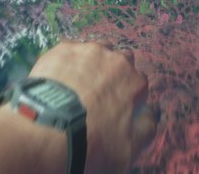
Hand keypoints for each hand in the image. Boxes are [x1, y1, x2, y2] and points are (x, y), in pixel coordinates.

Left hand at [29, 41, 158, 173]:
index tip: (116, 108)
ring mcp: (88, 51)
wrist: (48, 131)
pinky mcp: (62, 49)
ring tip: (76, 87)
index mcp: (135, 81)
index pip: (138, 82)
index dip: (128, 96)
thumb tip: (151, 114)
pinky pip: (69, 53)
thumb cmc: (91, 141)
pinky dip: (66, 64)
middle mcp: (115, 60)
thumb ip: (146, 127)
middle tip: (97, 96)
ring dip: (90, 65)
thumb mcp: (129, 148)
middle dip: (112, 75)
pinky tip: (57, 82)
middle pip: (120, 61)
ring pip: (95, 52)